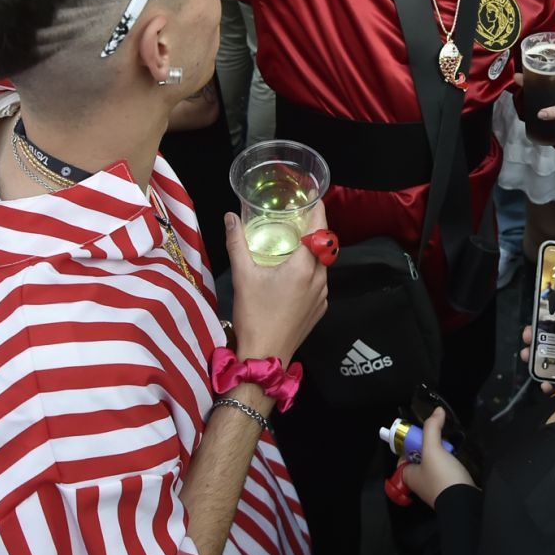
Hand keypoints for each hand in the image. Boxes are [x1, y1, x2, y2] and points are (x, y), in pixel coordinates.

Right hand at [226, 209, 329, 366]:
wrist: (264, 356)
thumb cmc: (254, 315)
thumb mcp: (243, 275)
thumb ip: (237, 242)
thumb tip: (230, 217)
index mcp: (304, 268)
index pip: (320, 230)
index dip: (319, 212)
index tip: (314, 199)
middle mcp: (319, 279)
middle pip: (323, 246)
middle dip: (314, 230)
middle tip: (298, 218)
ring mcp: (322, 296)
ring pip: (322, 264)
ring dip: (312, 252)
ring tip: (295, 243)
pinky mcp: (320, 308)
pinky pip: (320, 282)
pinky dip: (311, 271)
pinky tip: (293, 273)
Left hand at [402, 407, 476, 507]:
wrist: (464, 503)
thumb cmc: (441, 476)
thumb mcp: (433, 449)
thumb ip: (432, 428)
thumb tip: (437, 410)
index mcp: (408, 475)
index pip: (404, 454)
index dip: (411, 442)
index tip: (424, 433)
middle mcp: (419, 482)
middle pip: (421, 458)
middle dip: (431, 447)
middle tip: (441, 438)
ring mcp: (435, 487)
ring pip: (435, 465)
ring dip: (443, 455)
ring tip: (451, 446)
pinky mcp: (449, 489)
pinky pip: (447, 472)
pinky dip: (452, 464)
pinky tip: (459, 458)